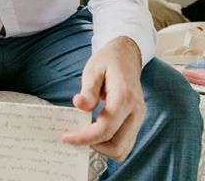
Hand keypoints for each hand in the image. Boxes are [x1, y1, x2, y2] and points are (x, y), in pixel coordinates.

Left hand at [62, 36, 144, 161]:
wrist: (126, 55)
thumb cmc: (108, 61)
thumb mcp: (93, 70)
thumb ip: (88, 90)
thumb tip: (79, 105)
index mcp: (124, 97)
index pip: (105, 129)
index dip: (84, 138)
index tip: (66, 137)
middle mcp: (136, 111)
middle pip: (117, 146)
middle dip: (94, 146)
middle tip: (75, 136)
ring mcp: (138, 117)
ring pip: (123, 149)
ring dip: (102, 148)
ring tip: (84, 134)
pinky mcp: (136, 121)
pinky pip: (125, 143)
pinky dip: (109, 143)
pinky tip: (94, 131)